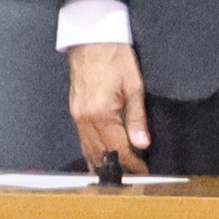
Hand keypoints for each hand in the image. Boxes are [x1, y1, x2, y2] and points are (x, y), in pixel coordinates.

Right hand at [69, 42, 151, 171]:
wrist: (91, 37)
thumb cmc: (115, 57)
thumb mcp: (133, 85)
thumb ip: (137, 117)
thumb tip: (142, 143)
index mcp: (101, 113)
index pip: (118, 148)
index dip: (132, 163)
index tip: (144, 172)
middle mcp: (84, 118)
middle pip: (99, 153)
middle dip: (116, 169)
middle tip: (131, 181)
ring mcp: (77, 115)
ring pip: (87, 149)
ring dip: (101, 164)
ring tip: (116, 176)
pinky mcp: (74, 111)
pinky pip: (82, 138)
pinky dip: (91, 151)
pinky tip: (98, 159)